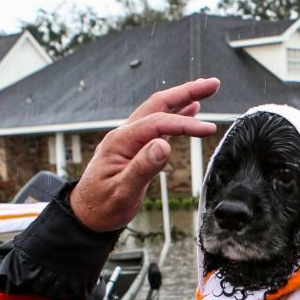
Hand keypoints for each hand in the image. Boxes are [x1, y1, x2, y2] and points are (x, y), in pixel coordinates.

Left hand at [70, 77, 220, 231]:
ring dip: (183, 98)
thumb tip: (163, 145)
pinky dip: (177, 115)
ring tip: (207, 90)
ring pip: (159, 111)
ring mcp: (130, 139)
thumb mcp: (123, 192)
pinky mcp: (136, 147)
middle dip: (186, 91)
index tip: (209, 129)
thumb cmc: (102, 206)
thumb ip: (143, 168)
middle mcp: (125, 134)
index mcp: (121, 141)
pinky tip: (190, 110)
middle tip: (213, 84)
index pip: (158, 123)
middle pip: (159, 104)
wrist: (87, 214)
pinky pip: (159, 125)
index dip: (185, 124)